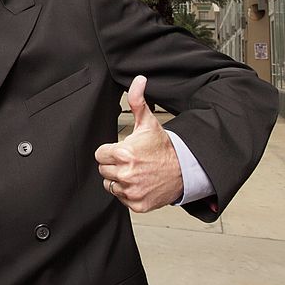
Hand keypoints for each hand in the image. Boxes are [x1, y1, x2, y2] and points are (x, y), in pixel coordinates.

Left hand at [94, 75, 182, 212]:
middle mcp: (126, 174)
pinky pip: (121, 198)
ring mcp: (131, 190)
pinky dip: (129, 192)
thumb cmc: (163, 147)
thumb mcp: (148, 122)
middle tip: (131, 160)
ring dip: (120, 179)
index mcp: (124, 153)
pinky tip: (141, 182)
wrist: (184, 169)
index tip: (122, 150)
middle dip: (114, 165)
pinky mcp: (136, 203)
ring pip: (110, 185)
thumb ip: (137, 100)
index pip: (99, 155)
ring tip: (136, 171)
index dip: (110, 151)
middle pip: (103, 170)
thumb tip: (138, 81)